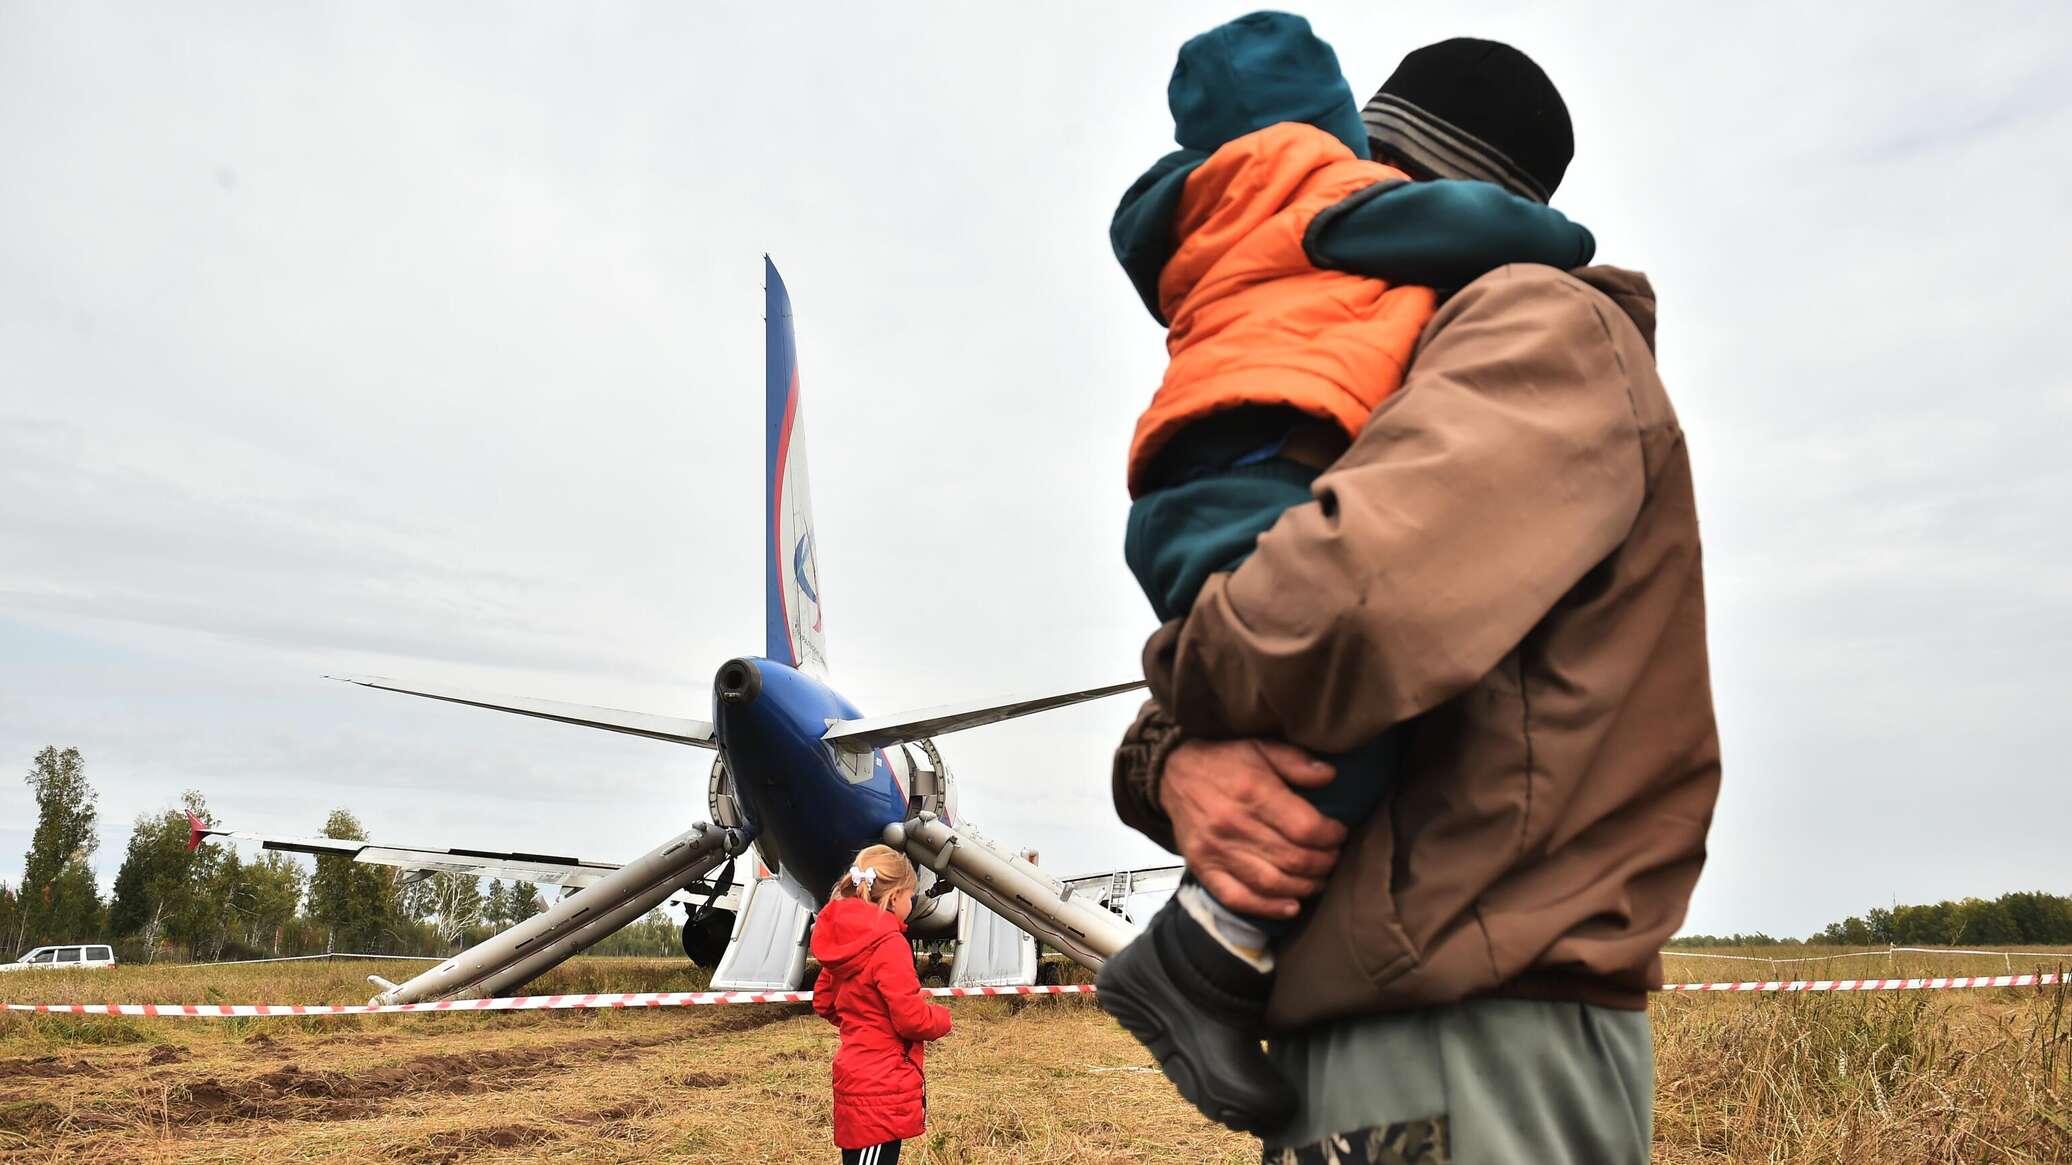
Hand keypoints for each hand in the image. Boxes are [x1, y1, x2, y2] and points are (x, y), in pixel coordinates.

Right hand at [1158, 738, 1345, 918]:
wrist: (1173, 773)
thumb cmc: (1224, 761)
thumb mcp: (1261, 747)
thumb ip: (1296, 761)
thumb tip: (1330, 775)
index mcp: (1253, 792)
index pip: (1306, 828)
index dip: (1331, 836)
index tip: (1339, 833)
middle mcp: (1234, 825)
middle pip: (1293, 858)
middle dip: (1324, 863)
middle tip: (1334, 858)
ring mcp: (1217, 851)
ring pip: (1272, 882)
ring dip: (1304, 887)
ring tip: (1319, 880)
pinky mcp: (1204, 868)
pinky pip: (1238, 897)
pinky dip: (1268, 908)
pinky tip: (1291, 906)